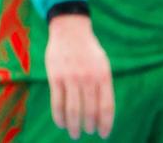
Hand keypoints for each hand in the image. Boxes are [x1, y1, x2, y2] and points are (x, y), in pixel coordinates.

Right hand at [44, 15, 113, 139]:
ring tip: (75, 133)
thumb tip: (102, 111)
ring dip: (74, 125)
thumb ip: (103, 85)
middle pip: (89, 111)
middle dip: (89, 126)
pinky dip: (59, 116)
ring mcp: (71, 78)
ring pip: (73, 110)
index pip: (106, 107)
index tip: (103, 134)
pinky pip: (57, 102)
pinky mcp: (55, 77)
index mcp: (103, 76)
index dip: (105, 124)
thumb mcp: (103, 64)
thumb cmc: (88, 49)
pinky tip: (61, 123)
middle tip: (87, 132)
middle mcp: (88, 79)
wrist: (70, 30)